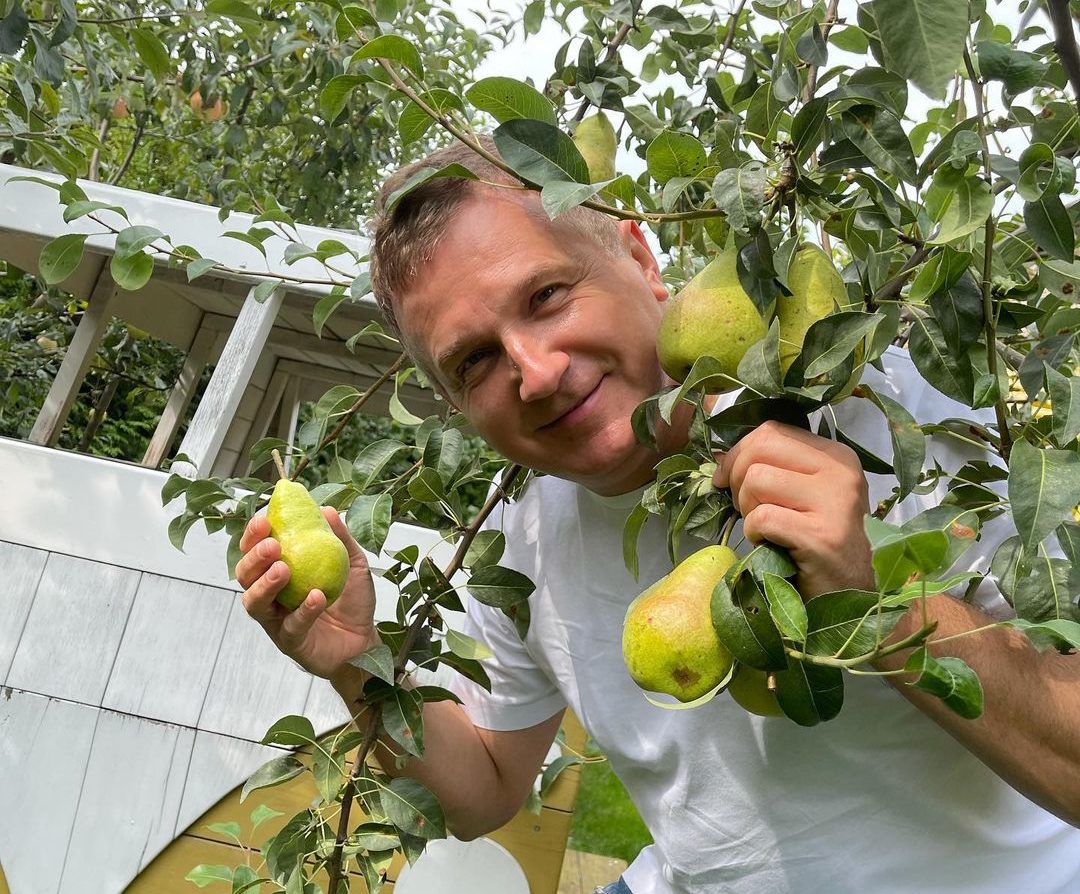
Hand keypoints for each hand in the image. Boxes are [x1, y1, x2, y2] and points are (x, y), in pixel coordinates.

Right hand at [236, 507, 379, 677]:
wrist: (365, 639)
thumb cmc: (352, 601)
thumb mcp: (352, 563)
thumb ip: (339, 537)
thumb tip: (328, 509)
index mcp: (279, 573)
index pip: (255, 552)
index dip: (253, 536)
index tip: (264, 520)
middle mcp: (270, 596)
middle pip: (245, 576)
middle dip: (253, 558)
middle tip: (272, 545)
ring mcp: (277, 621)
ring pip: (255, 604)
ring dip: (265, 584)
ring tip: (283, 569)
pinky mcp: (290, 642)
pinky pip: (290, 626)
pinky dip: (303, 610)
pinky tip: (316, 596)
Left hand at [713, 420, 875, 598]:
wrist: (850, 598)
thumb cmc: (818, 546)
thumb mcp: (804, 496)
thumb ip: (773, 468)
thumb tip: (721, 456)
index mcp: (836, 456)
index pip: (772, 431)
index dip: (739, 452)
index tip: (727, 479)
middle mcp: (841, 473)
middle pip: (760, 448)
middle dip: (737, 477)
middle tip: (745, 507)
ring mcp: (835, 503)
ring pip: (757, 480)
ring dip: (747, 508)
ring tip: (763, 528)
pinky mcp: (822, 536)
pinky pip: (762, 518)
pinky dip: (754, 532)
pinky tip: (769, 544)